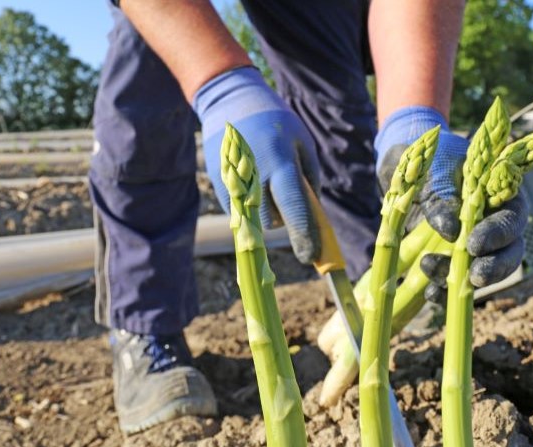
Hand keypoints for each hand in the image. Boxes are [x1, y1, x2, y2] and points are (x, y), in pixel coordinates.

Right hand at [194, 67, 320, 262]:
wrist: (232, 104)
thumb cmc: (276, 124)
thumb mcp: (302, 143)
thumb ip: (309, 180)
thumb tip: (311, 215)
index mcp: (280, 163)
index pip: (294, 208)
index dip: (303, 235)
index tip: (311, 256)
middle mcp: (255, 176)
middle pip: (273, 221)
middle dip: (285, 218)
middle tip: (286, 194)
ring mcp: (234, 183)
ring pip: (256, 220)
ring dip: (268, 212)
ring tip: (268, 181)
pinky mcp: (221, 186)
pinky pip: (242, 211)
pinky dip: (252, 204)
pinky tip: (253, 179)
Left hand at [375, 107, 527, 302]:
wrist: (405, 167)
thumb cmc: (427, 160)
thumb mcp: (432, 171)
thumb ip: (443, 197)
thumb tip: (451, 231)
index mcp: (500, 195)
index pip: (511, 219)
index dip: (498, 235)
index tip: (473, 244)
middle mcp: (494, 224)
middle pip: (509, 253)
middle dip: (493, 268)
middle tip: (474, 277)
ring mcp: (475, 245)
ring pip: (484, 271)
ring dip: (461, 279)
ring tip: (429, 268)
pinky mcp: (454, 260)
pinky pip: (457, 283)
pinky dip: (445, 291)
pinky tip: (430, 294)